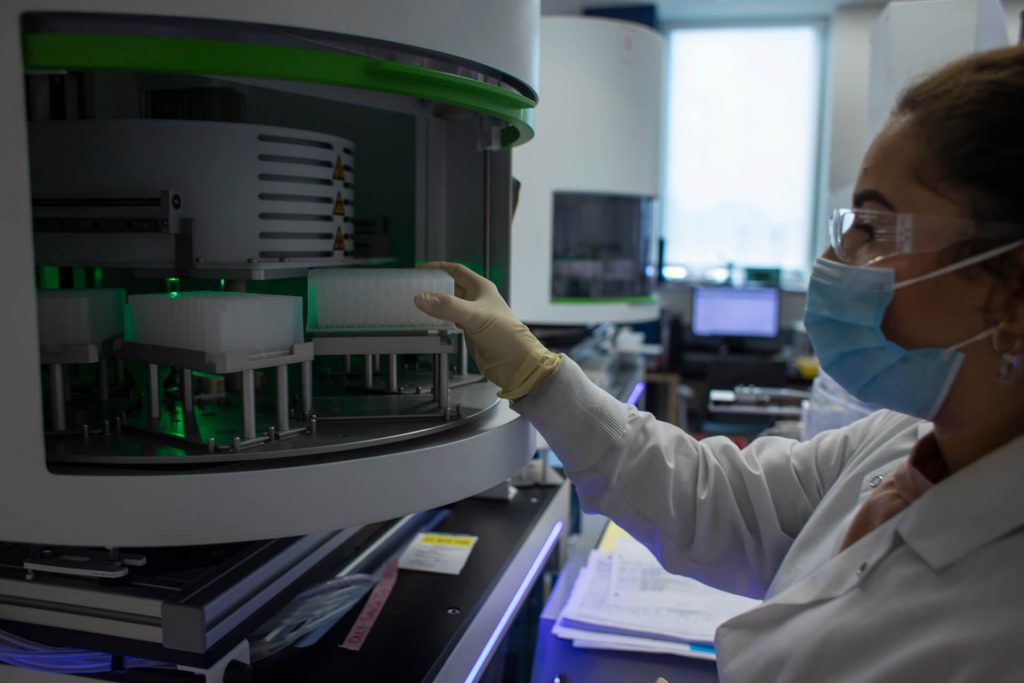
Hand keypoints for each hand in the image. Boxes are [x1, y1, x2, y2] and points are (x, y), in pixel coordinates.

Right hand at [413, 262, 560, 399]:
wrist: (515, 363)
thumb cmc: (504, 335)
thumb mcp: (474, 316)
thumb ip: (447, 306)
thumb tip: (421, 298)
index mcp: (481, 288)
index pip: (456, 271)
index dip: (438, 268)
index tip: (419, 270)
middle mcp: (477, 299)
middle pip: (451, 287)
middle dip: (433, 286)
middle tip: (413, 288)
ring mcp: (474, 316)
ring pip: (449, 304)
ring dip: (435, 303)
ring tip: (416, 303)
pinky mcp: (471, 331)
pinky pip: (451, 320)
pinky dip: (439, 318)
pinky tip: (429, 321)